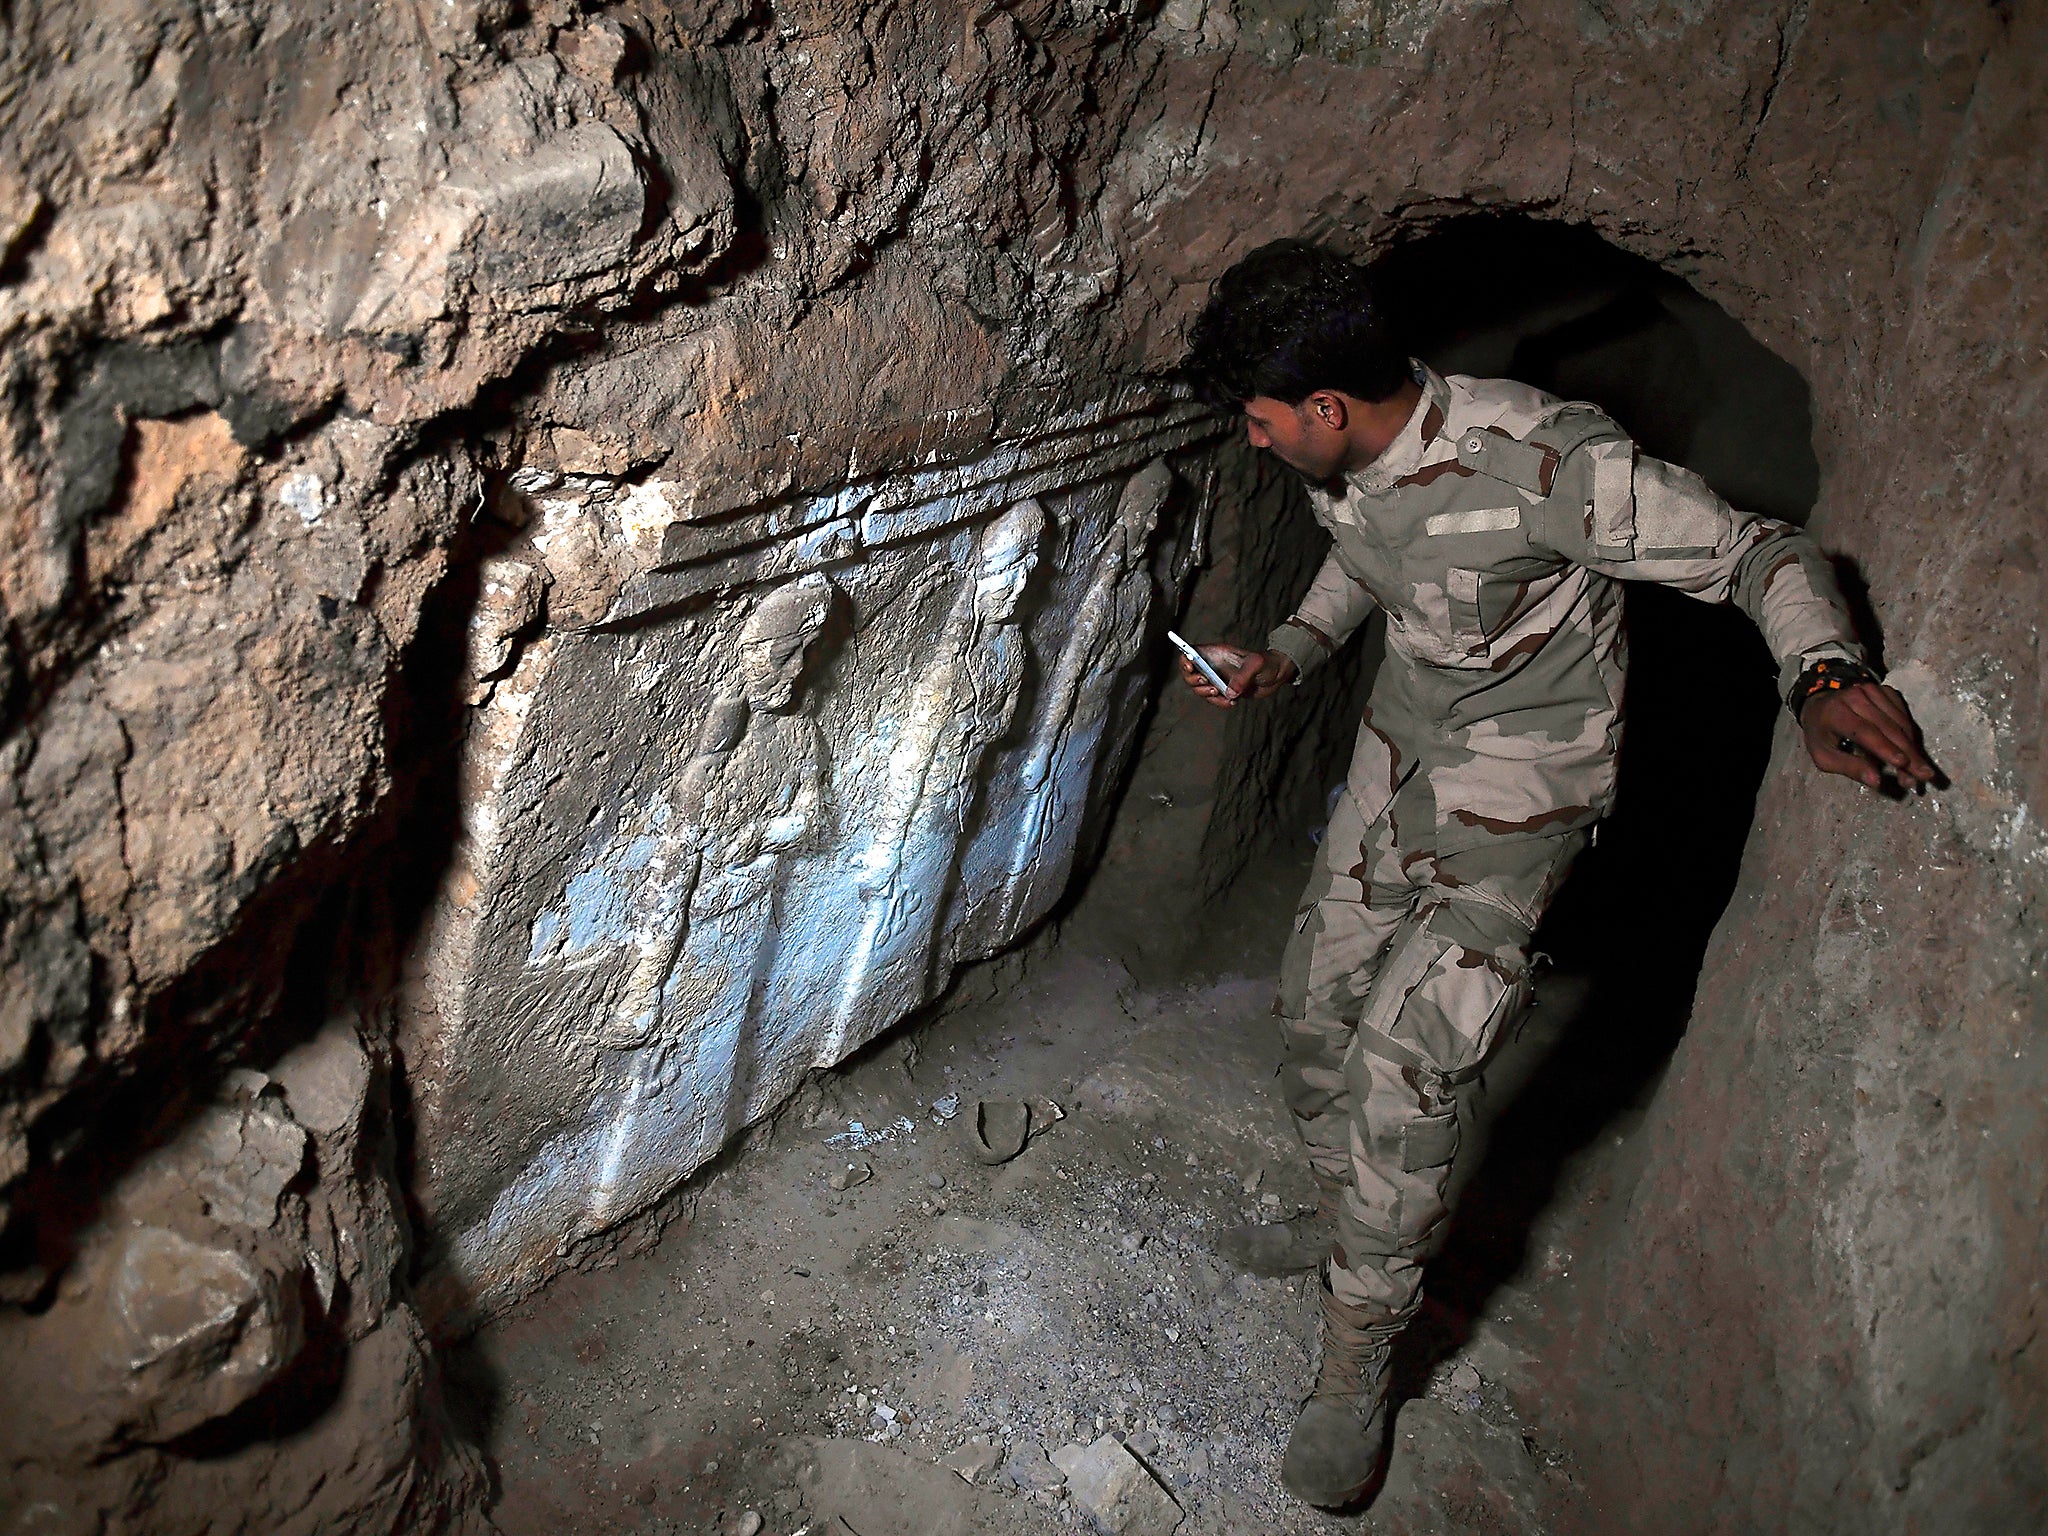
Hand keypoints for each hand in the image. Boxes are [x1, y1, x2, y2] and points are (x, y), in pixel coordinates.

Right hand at [1178, 643, 1295, 707]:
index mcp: (1216, 652)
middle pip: (1190, 673)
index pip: (1191, 652)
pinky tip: (1232, 703)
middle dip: (1194, 682)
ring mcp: (1217, 678)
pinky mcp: (1223, 690)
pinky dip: (1218, 703)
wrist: (1276, 676)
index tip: (1190, 666)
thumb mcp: (1256, 665)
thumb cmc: (1267, 663)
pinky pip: (1212, 699)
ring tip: (1223, 695)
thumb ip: (1242, 676)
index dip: (1185, 659)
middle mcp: (1213, 665)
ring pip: (1199, 688)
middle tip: (1209, 685)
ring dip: (1206, 694)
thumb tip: (1229, 692)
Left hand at [1801, 682, 1938, 792]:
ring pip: (1901, 722)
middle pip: (1888, 727)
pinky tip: (1912, 753)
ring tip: (1920, 771)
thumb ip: (1848, 767)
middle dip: (1908, 754)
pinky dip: (1910, 736)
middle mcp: (1855, 696)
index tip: (1903, 764)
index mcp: (1835, 712)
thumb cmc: (1822, 735)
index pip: (1864, 730)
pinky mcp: (1885, 690)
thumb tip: (1876, 781)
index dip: (1884, 747)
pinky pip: (1904, 715)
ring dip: (1913, 748)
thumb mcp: (1824, 756)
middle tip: (1924, 775)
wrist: (1820, 706)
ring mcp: (1872, 690)